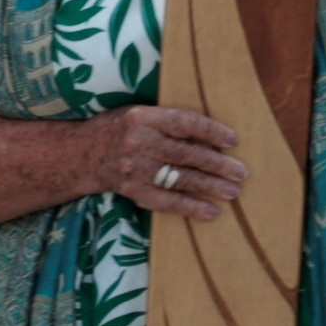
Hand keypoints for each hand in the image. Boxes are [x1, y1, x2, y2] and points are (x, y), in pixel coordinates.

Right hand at [83, 102, 243, 218]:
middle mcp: (140, 142)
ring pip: (181, 179)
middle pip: (186, 154)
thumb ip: (169, 121)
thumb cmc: (120, 129)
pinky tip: (211, 211)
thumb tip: (212, 135)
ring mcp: (136, 169)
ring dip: (210, 186)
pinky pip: (167, 201)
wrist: (84, 154)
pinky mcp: (135, 191)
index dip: (210, 131)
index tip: (232, 140)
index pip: (184, 123)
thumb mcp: (141, 114)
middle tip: (240, 172)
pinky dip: (191, 207)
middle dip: (217, 164)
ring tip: (233, 191)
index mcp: (143, 117)